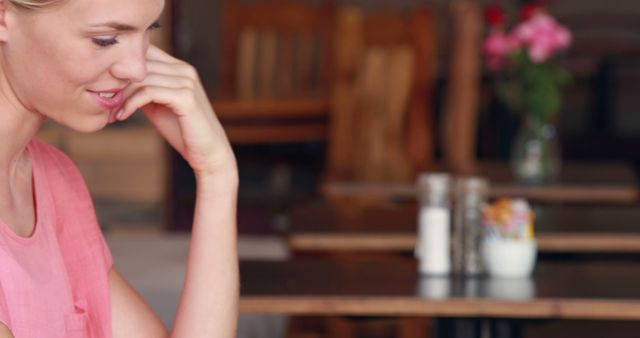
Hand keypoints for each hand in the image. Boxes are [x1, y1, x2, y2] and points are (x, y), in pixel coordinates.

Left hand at [115, 45, 236, 179]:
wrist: (207, 152)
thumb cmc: (182, 130)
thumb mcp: (158, 105)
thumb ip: (143, 89)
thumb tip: (114, 82)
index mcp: (179, 68)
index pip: (144, 51)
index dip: (121, 65)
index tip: (105, 87)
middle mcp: (184, 70)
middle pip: (139, 64)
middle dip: (117, 82)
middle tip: (102, 101)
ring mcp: (186, 82)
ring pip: (141, 78)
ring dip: (121, 96)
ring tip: (111, 111)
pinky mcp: (185, 97)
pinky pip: (148, 92)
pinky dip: (130, 104)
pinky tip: (122, 116)